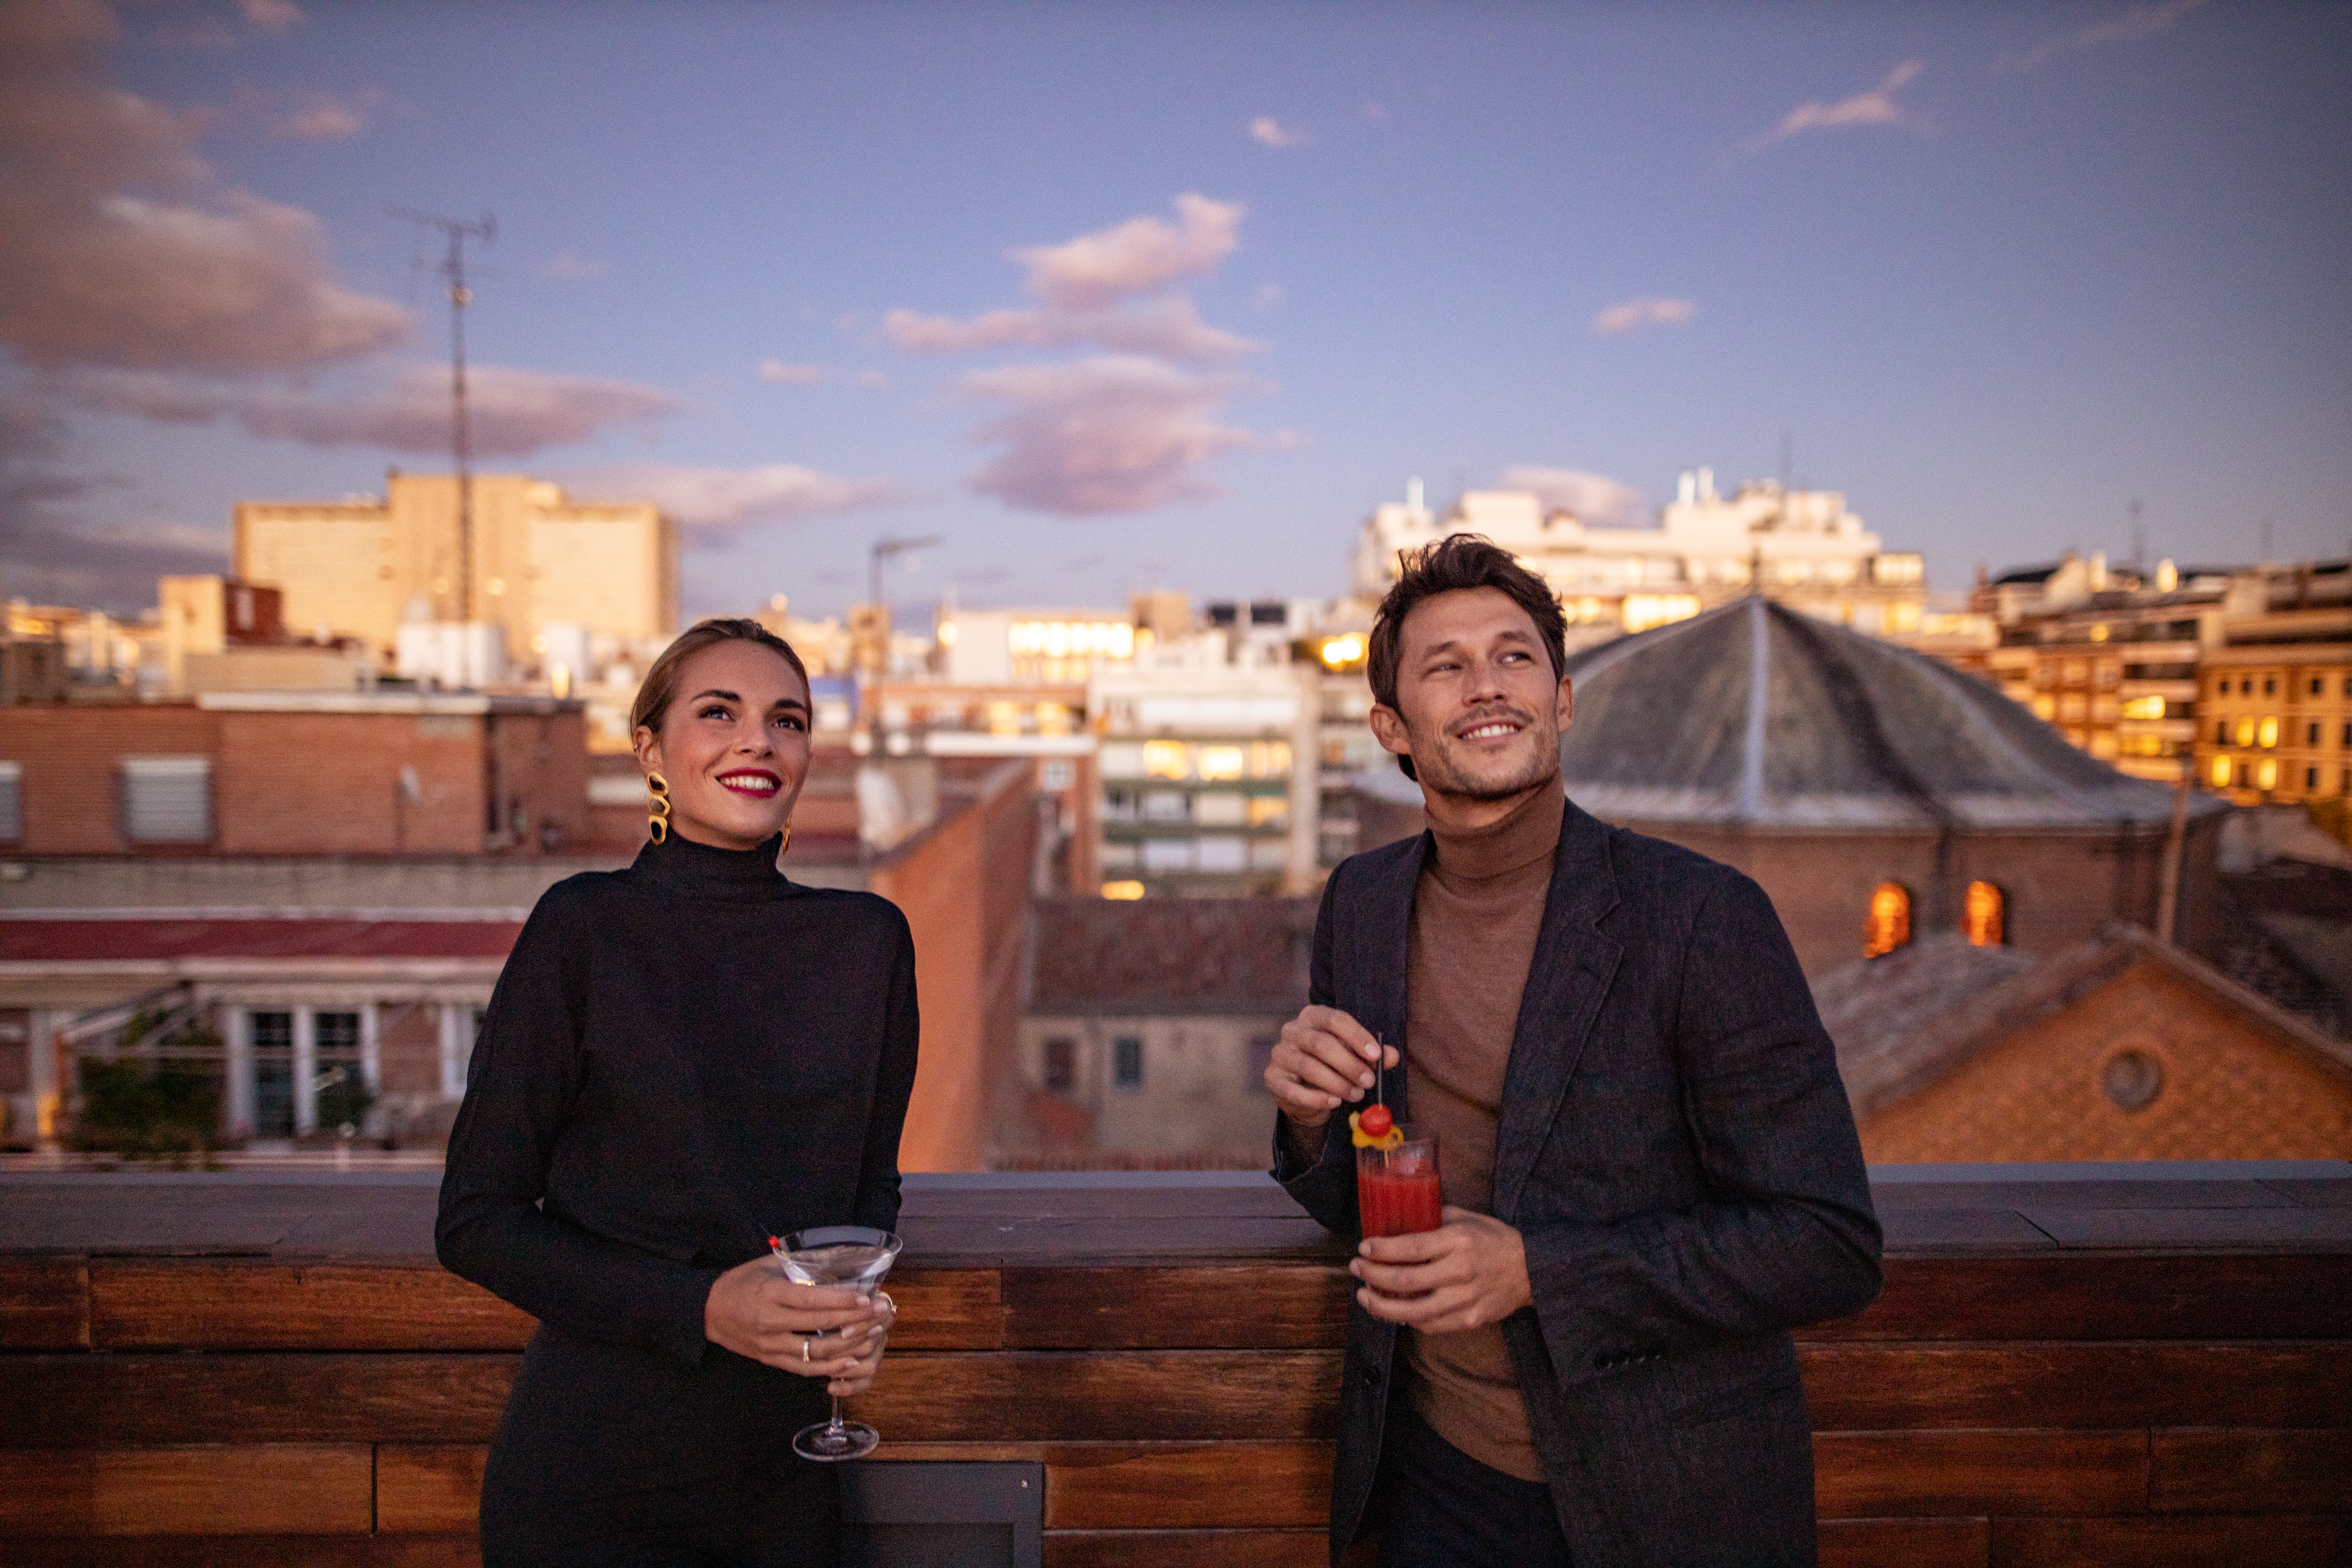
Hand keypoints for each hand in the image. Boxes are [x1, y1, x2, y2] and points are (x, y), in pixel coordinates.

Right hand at [704, 1257, 894, 1380]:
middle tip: (879, 1314)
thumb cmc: (741, 1282)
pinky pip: (803, 1368)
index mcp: (770, 1294)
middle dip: (853, 1320)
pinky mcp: (771, 1360)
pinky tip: (850, 1361)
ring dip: (848, 1345)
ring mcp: (771, 1345)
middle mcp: (770, 1322)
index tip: (865, 1297)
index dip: (840, 1300)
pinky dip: (829, 1367)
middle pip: (818, 1325)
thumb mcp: (766, 1264)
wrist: (708, 1312)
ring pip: (815, 1351)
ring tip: (872, 1336)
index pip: (810, 1299)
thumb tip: (838, 1256)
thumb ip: (799, 1263)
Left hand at [824, 1291, 891, 1398]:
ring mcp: (875, 1352)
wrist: (833, 1314)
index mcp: (878, 1309)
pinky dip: (848, 1387)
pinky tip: (830, 1387)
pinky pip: (864, 1382)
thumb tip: (838, 1294)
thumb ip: (838, 1293)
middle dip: (850, 1347)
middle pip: (872, 1343)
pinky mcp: (866, 1370)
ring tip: (827, 1368)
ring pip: (870, 1366)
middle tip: (829, 1350)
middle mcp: (881, 1331)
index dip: (862, 1326)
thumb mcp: (833, 1292)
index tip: (843, 1330)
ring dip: (847, 1368)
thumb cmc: (830, 1300)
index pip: (880, 1319)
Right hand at [1264, 1005, 1398, 1132]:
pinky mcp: (1272, 1078)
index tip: (1377, 1055)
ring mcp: (1279, 1054)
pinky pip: (1293, 1090)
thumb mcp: (1354, 1056)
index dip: (1357, 1036)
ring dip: (1337, 1083)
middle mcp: (1292, 1031)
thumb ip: (1372, 1056)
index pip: (1334, 1019)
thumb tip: (1391, 1056)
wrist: (1306, 1091)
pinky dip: (1317, 1098)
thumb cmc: (1332, 1065)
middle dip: (1349, 1064)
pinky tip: (1334, 1102)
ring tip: (1357, 1094)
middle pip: (1321, 1044)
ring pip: (1309, 1067)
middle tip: (1369, 1081)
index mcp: (1312, 1016)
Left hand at [1350, 1207, 1530, 1333]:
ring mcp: (1465, 1300)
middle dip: (1373, 1275)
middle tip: (1356, 1269)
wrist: (1532, 1270)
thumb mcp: (1467, 1218)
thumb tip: (1400, 1215)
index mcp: (1458, 1241)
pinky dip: (1407, 1319)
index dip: (1381, 1250)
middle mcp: (1460, 1272)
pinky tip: (1393, 1310)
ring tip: (1364, 1296)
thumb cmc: (1494, 1239)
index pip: (1410, 1247)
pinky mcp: (1469, 1320)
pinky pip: (1430, 1325)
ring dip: (1382, 1306)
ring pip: (1413, 1311)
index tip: (1363, 1248)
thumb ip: (1434, 1217)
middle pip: (1405, 1280)